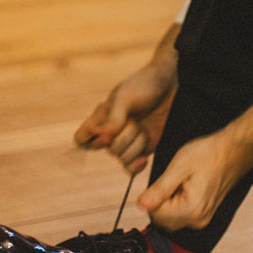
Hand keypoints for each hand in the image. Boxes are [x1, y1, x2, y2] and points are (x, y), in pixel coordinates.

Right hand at [74, 25, 178, 174]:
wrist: (170, 85)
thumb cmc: (144, 85)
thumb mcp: (126, 97)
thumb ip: (113, 118)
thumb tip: (102, 136)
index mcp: (102, 117)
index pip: (81, 138)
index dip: (87, 141)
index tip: (104, 133)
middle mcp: (112, 131)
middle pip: (106, 149)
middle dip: (123, 137)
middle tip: (134, 121)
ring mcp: (127, 140)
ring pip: (121, 158)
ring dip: (135, 146)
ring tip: (143, 129)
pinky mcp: (142, 148)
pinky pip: (132, 167)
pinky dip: (137, 166)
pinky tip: (144, 159)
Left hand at [138, 99, 252, 230]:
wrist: (233, 151)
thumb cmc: (209, 154)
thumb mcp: (179, 166)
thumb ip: (159, 189)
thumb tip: (141, 204)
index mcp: (191, 210)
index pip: (155, 214)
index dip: (154, 196)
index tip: (166, 179)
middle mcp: (197, 220)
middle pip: (162, 220)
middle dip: (160, 200)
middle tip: (174, 179)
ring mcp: (202, 218)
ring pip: (171, 217)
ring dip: (168, 201)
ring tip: (181, 180)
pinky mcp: (203, 214)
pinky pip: (181, 213)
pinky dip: (177, 202)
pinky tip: (186, 185)